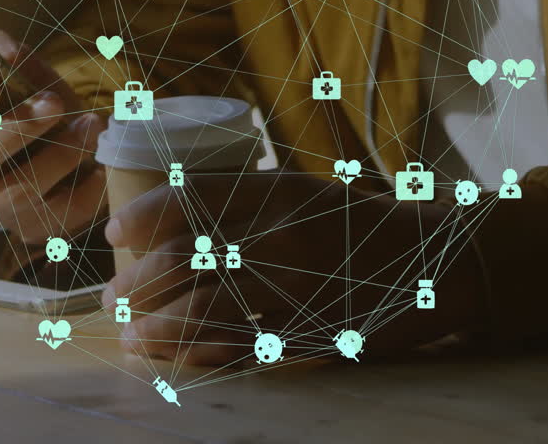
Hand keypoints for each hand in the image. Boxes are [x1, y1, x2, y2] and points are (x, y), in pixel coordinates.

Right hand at [0, 30, 105, 240]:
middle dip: (15, 131)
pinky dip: (85, 190)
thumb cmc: (42, 112)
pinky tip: (101, 167)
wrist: (76, 152)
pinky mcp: (32, 231)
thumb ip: (16, 62)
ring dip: (61, 155)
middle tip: (54, 104)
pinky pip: (58, 215)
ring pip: (19, 192)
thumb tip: (2, 46)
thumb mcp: (31, 81)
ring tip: (92, 126)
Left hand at [103, 171, 486, 365]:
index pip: (191, 198)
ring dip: (155, 327)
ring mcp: (298, 287)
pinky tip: (175, 356)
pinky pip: (242, 345)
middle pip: (184, 258)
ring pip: (204, 307)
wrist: (436, 261)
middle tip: (111, 297)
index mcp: (280, 191)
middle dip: (136, 283)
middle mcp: (284, 235)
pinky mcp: (313, 332)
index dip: (143, 217)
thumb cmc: (361, 224)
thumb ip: (250, 197)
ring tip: (130, 337)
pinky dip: (200, 352)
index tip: (115, 234)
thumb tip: (176, 208)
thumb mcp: (308, 191)